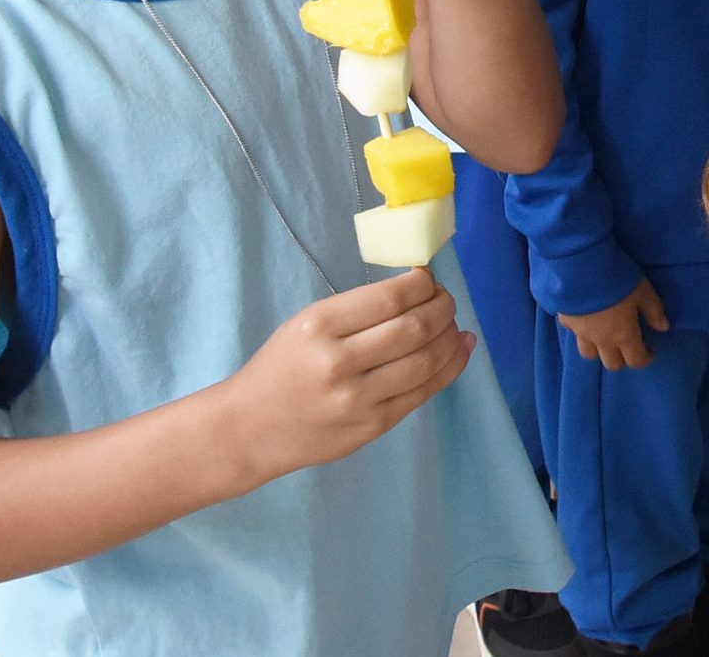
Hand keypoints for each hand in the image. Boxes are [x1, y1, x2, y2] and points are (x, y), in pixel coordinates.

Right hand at [223, 268, 472, 482]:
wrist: (249, 429)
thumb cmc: (281, 367)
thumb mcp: (306, 324)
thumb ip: (358, 310)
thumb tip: (419, 289)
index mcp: (319, 326)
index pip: (390, 298)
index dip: (422, 284)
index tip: (428, 279)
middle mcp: (339, 363)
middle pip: (414, 328)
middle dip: (442, 307)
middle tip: (446, 300)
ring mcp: (358, 400)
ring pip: (426, 360)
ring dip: (450, 336)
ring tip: (453, 324)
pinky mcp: (372, 427)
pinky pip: (423, 393)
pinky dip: (450, 367)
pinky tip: (459, 349)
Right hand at [559, 279, 666, 371]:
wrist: (581, 268)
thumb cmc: (618, 280)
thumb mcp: (644, 292)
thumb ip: (654, 311)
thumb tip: (663, 327)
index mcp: (624, 335)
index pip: (636, 360)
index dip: (645, 359)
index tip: (650, 350)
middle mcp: (602, 341)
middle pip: (612, 364)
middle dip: (623, 359)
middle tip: (628, 346)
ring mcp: (581, 333)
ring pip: (589, 355)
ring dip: (599, 351)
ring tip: (605, 338)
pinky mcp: (566, 321)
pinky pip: (573, 333)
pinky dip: (580, 331)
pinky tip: (584, 319)